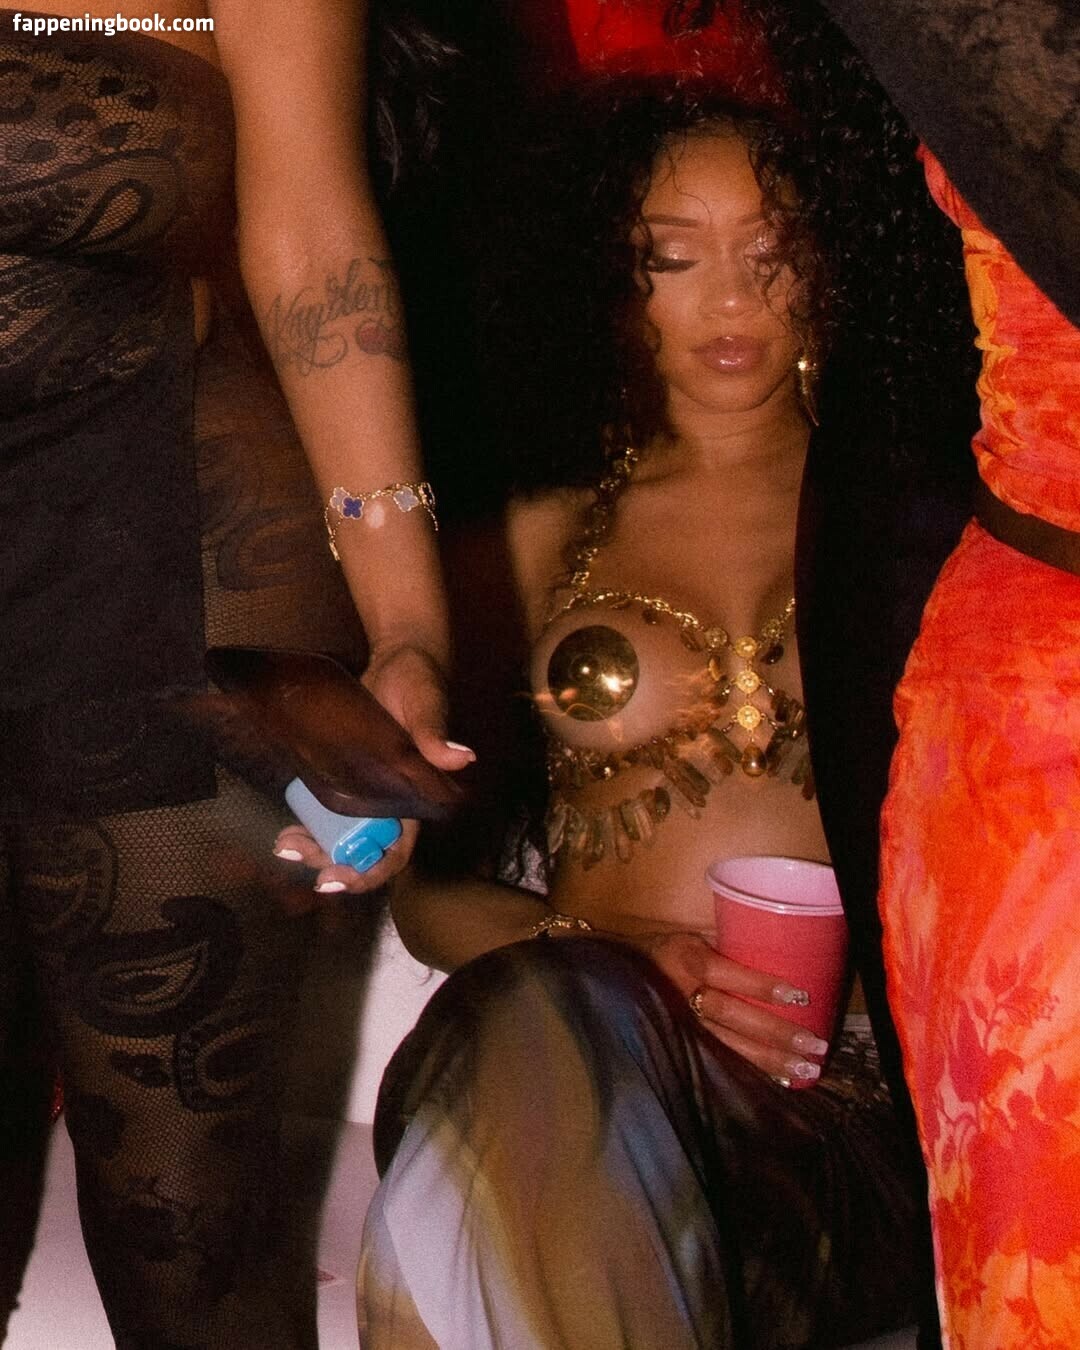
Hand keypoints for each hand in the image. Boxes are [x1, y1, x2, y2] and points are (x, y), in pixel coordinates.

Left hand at [271, 641, 473, 895]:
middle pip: (361, 851)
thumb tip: (462, 757)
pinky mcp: (347, 777)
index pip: (397, 851)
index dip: (370, 871)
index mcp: (417, 799)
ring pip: (341, 836)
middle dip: (329, 861)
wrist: (398, 658)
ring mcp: (367, 792)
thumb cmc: (420, 681)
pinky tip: (287, 826)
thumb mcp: (426, 704)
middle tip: (295, 853)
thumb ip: (435, 733)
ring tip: (285, 844)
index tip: (337, 877)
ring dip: (315, 848)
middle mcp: (392, 804)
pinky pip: (328, 812)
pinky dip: (309, 824)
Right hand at [616, 929, 829, 1084]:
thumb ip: (721, 952)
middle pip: (733, 1015)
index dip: (761, 985)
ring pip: (728, 1045)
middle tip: (814, 1044)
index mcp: (685, 960)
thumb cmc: (663, 954)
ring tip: (805, 1069)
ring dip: (769, 1059)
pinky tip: (779, 1081)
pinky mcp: (680, 1046)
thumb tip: (778, 961)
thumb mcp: (687, 941)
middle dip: (775, 1032)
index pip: (727, 975)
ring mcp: (679, 1025)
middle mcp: (682, 994)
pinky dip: (750, 1072)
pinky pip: (718, 1061)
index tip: (799, 995)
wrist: (612, 976)